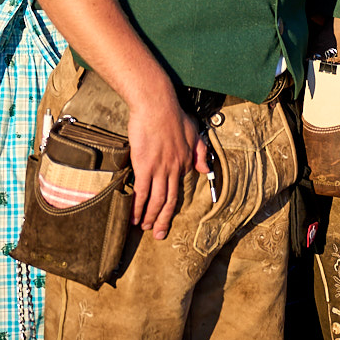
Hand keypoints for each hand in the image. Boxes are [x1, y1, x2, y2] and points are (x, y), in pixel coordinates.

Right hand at [127, 87, 208, 239]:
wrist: (156, 105)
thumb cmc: (172, 114)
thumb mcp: (192, 132)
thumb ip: (200, 151)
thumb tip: (205, 169)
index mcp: (186, 161)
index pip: (180, 188)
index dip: (173, 204)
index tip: (166, 214)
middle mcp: (175, 168)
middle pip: (170, 200)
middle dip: (164, 219)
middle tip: (159, 234)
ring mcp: (160, 169)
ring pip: (157, 199)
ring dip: (151, 216)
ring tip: (145, 227)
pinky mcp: (145, 166)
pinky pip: (142, 192)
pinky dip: (138, 207)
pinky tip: (134, 216)